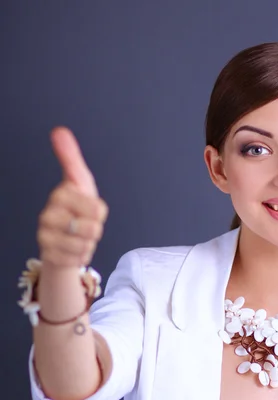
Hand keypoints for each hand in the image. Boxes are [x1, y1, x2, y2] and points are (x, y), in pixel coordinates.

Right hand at [37, 127, 108, 267]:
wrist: (62, 238)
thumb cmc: (76, 208)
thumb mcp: (80, 182)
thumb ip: (71, 158)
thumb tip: (59, 131)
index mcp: (60, 195)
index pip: (98, 209)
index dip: (100, 212)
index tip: (89, 208)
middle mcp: (48, 215)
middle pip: (93, 228)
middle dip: (95, 230)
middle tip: (83, 224)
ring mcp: (46, 236)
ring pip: (86, 245)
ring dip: (88, 243)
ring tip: (78, 237)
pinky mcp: (49, 256)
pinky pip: (78, 259)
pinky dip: (81, 256)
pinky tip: (73, 249)